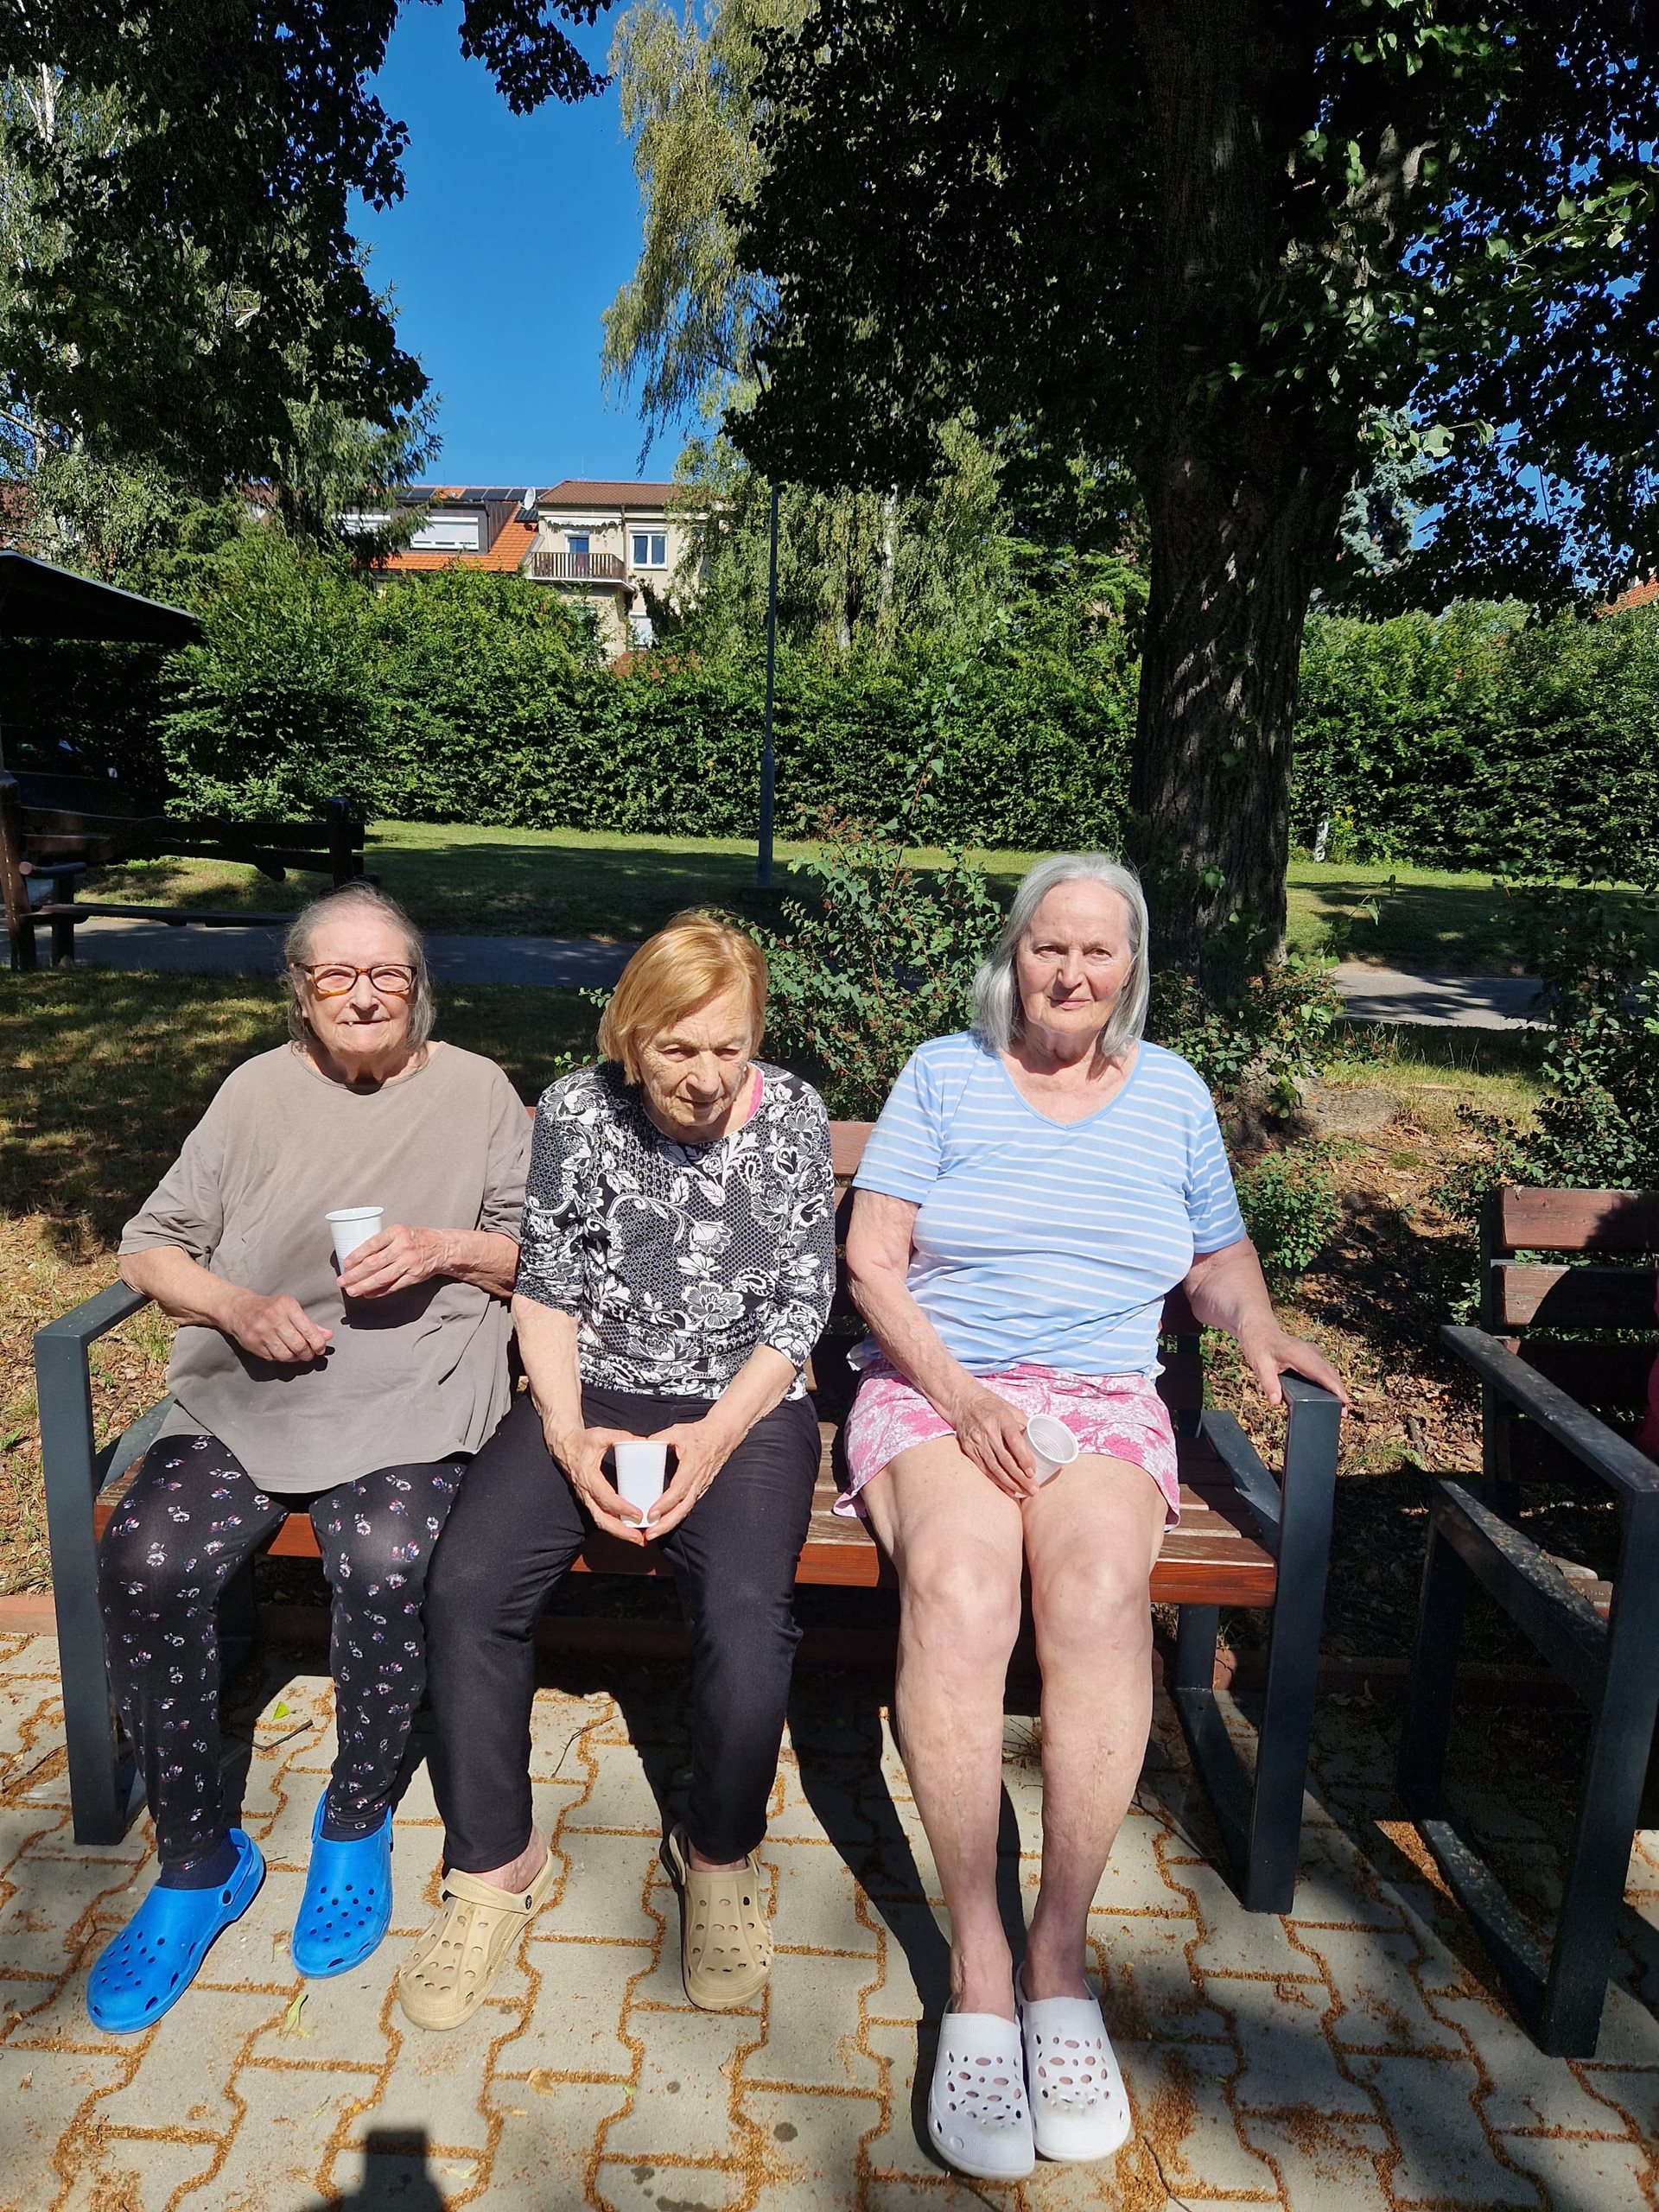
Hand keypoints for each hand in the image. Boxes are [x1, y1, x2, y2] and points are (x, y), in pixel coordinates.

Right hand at [224, 1288, 331, 1364]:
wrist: (238, 1308)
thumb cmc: (270, 1308)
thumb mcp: (290, 1309)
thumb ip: (310, 1323)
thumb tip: (328, 1335)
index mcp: (287, 1306)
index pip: (308, 1330)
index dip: (318, 1343)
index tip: (320, 1349)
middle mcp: (273, 1318)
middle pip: (298, 1345)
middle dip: (307, 1353)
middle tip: (309, 1354)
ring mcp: (261, 1331)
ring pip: (286, 1354)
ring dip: (295, 1358)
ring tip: (297, 1354)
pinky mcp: (252, 1343)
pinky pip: (273, 1357)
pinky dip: (281, 1358)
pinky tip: (282, 1351)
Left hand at [340, 1224, 447, 1299]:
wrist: (442, 1247)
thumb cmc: (416, 1239)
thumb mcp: (400, 1232)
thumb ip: (383, 1242)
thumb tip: (358, 1258)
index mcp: (397, 1232)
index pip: (372, 1244)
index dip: (356, 1255)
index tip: (345, 1264)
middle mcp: (403, 1247)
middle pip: (374, 1263)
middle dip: (355, 1274)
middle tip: (342, 1281)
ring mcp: (409, 1263)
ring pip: (382, 1277)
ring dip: (364, 1285)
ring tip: (351, 1291)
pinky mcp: (414, 1276)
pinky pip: (394, 1286)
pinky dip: (379, 1291)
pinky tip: (368, 1294)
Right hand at [547, 1421, 651, 1546]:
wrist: (563, 1445)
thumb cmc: (582, 1440)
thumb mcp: (601, 1435)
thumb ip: (621, 1437)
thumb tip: (644, 1442)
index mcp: (589, 1477)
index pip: (605, 1498)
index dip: (622, 1508)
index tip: (638, 1514)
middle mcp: (585, 1492)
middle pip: (601, 1519)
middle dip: (621, 1532)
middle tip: (640, 1538)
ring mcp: (585, 1497)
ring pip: (600, 1520)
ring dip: (618, 1532)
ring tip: (638, 1538)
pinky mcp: (588, 1498)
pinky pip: (600, 1515)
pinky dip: (613, 1524)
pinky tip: (628, 1527)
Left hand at [639, 1413, 742, 1539]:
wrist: (722, 1436)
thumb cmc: (700, 1434)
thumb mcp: (677, 1431)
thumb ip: (658, 1438)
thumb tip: (640, 1445)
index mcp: (691, 1467)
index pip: (678, 1490)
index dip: (665, 1504)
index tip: (651, 1513)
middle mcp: (697, 1481)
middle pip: (683, 1508)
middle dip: (666, 1524)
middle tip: (650, 1534)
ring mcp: (700, 1486)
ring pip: (686, 1510)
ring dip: (670, 1524)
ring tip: (653, 1533)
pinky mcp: (700, 1488)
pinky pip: (688, 1505)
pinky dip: (676, 1516)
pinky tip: (664, 1522)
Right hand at [948, 1382, 1039, 1499]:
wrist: (964, 1403)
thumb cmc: (993, 1406)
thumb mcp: (1011, 1409)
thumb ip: (1025, 1425)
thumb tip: (1041, 1442)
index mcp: (1002, 1418)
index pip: (1014, 1440)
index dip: (1023, 1458)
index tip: (1032, 1472)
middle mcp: (988, 1431)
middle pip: (1005, 1459)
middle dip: (1020, 1477)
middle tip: (1033, 1489)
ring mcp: (977, 1441)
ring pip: (995, 1467)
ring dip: (1011, 1483)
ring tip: (1024, 1492)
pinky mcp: (969, 1449)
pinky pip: (984, 1469)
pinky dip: (997, 1481)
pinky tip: (1008, 1489)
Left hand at [1236, 1324, 1349, 1408]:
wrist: (1259, 1328)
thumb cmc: (1258, 1344)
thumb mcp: (1259, 1364)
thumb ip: (1268, 1383)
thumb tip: (1276, 1402)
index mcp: (1299, 1354)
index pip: (1322, 1372)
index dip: (1334, 1387)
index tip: (1344, 1401)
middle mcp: (1310, 1352)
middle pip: (1330, 1373)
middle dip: (1339, 1392)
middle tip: (1343, 1413)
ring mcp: (1312, 1352)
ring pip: (1330, 1371)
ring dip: (1336, 1387)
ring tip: (1340, 1407)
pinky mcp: (1311, 1355)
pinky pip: (1325, 1369)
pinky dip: (1330, 1381)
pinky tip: (1330, 1394)